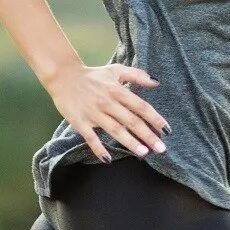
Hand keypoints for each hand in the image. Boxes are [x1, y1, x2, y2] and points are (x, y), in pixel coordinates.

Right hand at [44, 63, 168, 160]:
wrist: (63, 77)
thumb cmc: (93, 75)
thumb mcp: (116, 70)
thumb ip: (137, 75)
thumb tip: (156, 82)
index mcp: (118, 90)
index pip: (141, 107)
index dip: (155, 119)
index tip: (166, 131)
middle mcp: (108, 102)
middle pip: (131, 121)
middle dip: (148, 135)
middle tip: (161, 149)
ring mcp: (93, 113)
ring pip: (114, 130)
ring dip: (129, 142)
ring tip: (143, 153)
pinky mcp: (79, 122)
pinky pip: (90, 137)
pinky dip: (98, 148)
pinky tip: (107, 159)